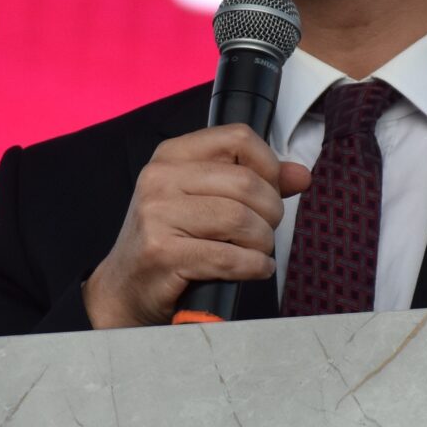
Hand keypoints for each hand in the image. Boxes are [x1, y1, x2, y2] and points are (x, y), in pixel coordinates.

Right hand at [82, 125, 311, 327]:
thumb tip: (300, 175)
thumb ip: (255, 182)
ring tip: (256, 252)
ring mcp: (157, 214)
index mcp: (172, 155)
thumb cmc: (170, 242)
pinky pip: (229, 256)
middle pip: (246, 183)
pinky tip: (253, 269)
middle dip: (270, 213)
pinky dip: (253, 266)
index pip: (238, 138)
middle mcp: (160, 178)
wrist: (126, 288)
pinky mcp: (162, 252)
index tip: (272, 190)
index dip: (269, 165)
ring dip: (262, 243)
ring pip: (240, 219)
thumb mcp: (206, 200)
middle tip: (265, 232)